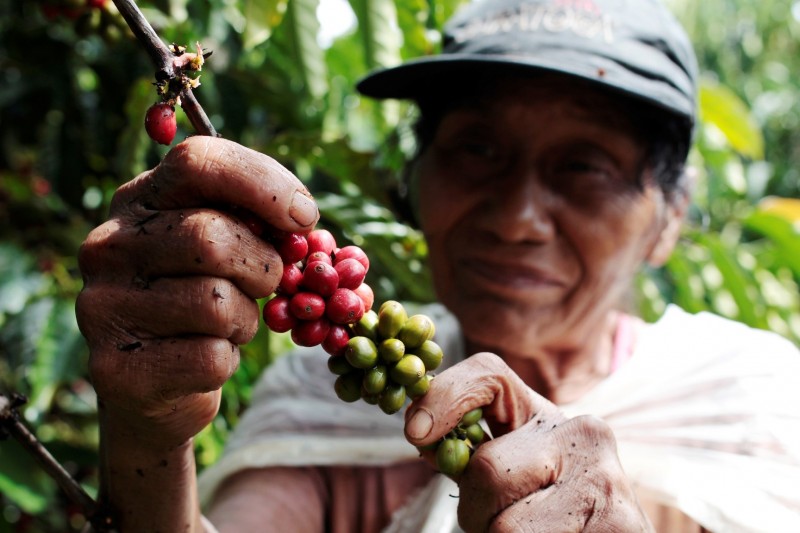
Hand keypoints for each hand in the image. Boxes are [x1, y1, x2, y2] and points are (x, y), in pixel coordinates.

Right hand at [76, 136, 318, 445]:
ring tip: (227, 325)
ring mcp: (103, 305)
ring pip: (216, 302)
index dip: (264, 185)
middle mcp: (108, 245)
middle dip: (263, 266)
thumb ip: (253, 221)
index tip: (304, 218)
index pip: (199, 162)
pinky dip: (228, 359)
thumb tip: (301, 216)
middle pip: (212, 237)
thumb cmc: (204, 300)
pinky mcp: (116, 366)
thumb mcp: (225, 248)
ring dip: (245, 319)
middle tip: (267, 282)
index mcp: (139, 200)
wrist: (157, 384)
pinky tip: (204, 358)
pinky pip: (211, 357)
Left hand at [404, 352, 652, 532]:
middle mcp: (582, 432)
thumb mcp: (513, 469)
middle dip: (477, 510)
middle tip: (502, 522)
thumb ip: (473, 450)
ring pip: (507, 526)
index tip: (416, 431)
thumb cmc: (550, 512)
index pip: (487, 376)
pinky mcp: (621, 525)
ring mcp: (604, 478)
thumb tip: (421, 431)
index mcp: (547, 414)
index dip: (445, 395)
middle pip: (487, 470)